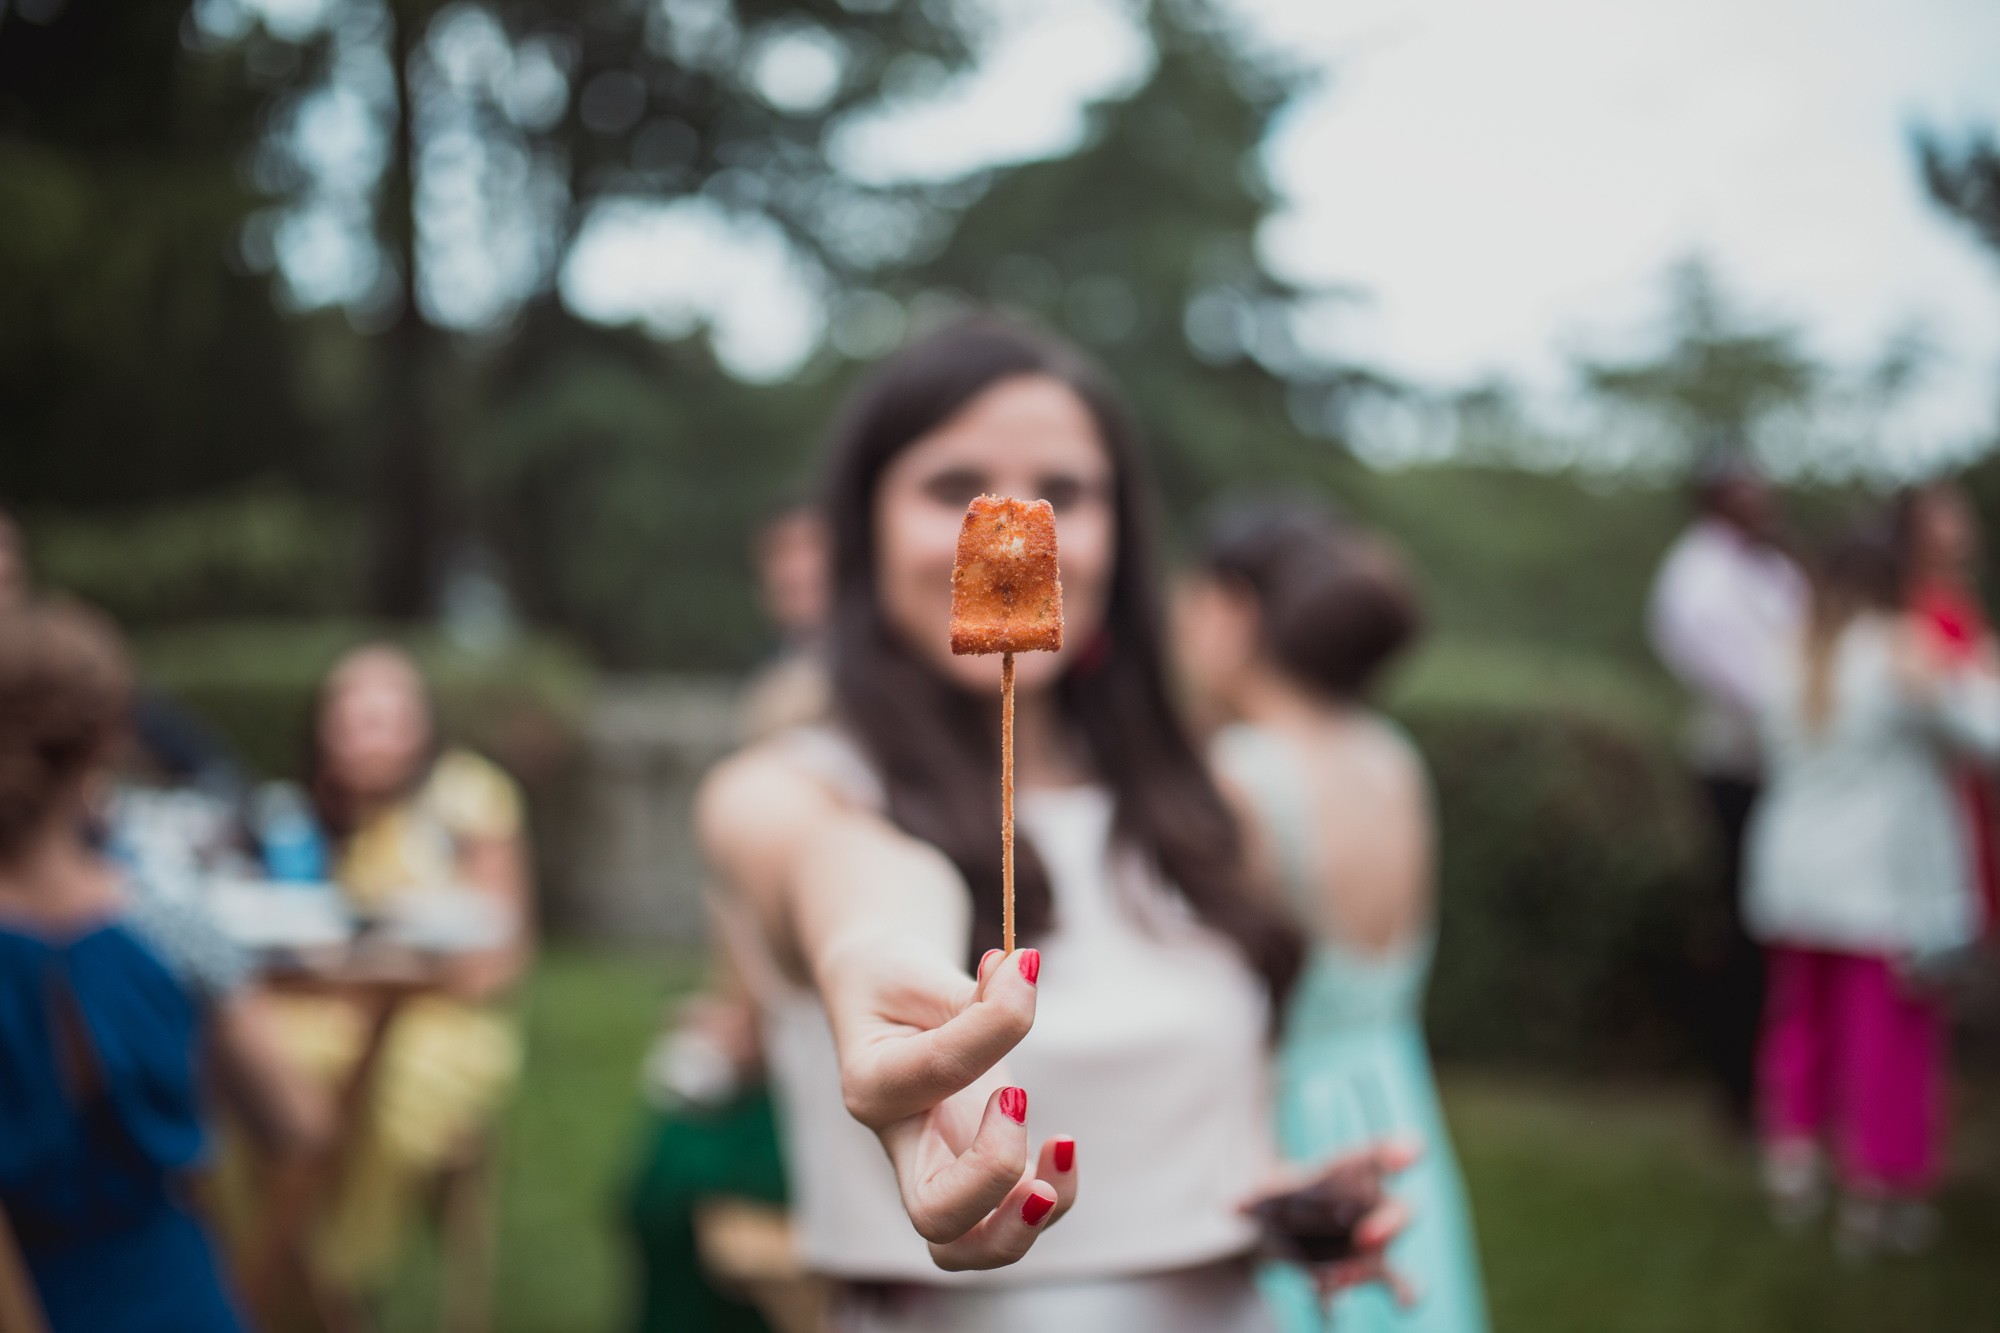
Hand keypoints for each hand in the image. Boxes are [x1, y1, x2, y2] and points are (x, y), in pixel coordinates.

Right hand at [819, 940, 1075, 1269]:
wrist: (880, 1006)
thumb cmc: (897, 987)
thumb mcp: (921, 970)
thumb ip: (976, 988)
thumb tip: (1023, 969)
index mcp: (871, 1083)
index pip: (931, 1072)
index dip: (989, 1028)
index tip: (1024, 974)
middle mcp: (900, 1145)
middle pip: (934, 1216)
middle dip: (992, 1180)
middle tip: (1020, 1101)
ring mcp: (937, 1172)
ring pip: (964, 1250)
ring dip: (1023, 1221)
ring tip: (1062, 1148)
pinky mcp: (976, 1177)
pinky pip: (1011, 1220)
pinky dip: (1052, 1198)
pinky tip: (1064, 1146)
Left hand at [1242, 1138, 1421, 1306]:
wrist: (1273, 1226)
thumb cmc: (1279, 1195)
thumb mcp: (1263, 1188)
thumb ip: (1257, 1196)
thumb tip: (1231, 1208)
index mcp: (1354, 1168)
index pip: (1382, 1155)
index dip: (1400, 1151)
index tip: (1407, 1157)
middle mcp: (1374, 1203)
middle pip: (1400, 1212)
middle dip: (1388, 1226)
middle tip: (1367, 1238)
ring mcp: (1375, 1239)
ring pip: (1387, 1255)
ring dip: (1365, 1270)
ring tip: (1333, 1281)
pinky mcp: (1370, 1269)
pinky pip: (1399, 1283)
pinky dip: (1403, 1294)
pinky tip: (1395, 1306)